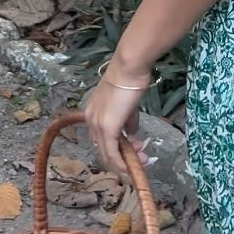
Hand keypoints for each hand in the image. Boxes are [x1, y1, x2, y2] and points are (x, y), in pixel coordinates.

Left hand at [82, 55, 149, 171]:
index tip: (134, 146)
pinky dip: (121, 162)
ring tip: (143, 159)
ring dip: (126, 159)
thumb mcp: (127, 104)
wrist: (129, 69)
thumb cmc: (130, 79)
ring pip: (108, 152)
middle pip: (103, 148)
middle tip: (141, 156)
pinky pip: (112, 153)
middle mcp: (91, 120)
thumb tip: (131, 134)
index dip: (117, 146)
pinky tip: (132, 165)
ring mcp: (97, 125)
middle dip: (123, 155)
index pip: (101, 137)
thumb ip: (127, 121)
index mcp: (93, 112)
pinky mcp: (107, 129)